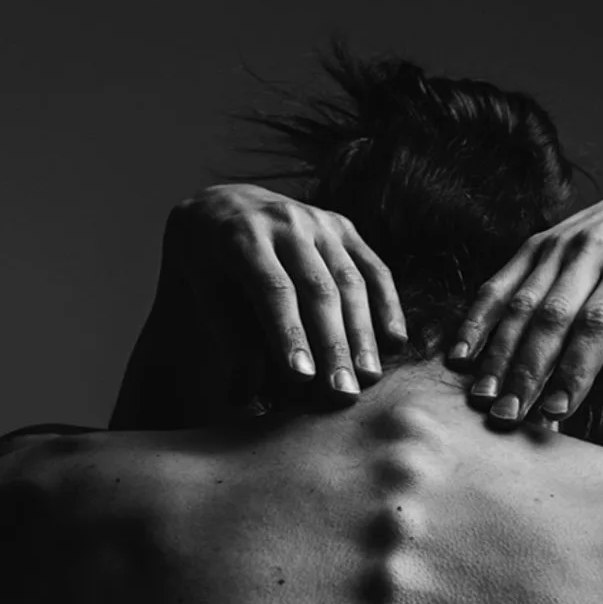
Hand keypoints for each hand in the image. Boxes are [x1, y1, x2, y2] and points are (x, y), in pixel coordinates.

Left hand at [165, 184, 408, 401]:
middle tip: (342, 394)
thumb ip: (232, 338)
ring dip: (362, 333)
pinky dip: (387, 305)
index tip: (302, 379)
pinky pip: (373, 268)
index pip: (274, 289)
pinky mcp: (344, 228)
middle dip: (332, 345)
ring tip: (368, 378)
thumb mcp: (207, 294)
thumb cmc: (210, 266)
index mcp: (242, 236)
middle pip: (318, 289)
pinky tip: (396, 342)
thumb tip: (248, 395)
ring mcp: (319, 222)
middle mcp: (286, 222)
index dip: (289, 334)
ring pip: (350, 280)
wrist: (222, 208)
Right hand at [447, 192, 602, 430]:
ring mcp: (558, 243)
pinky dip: (478, 321)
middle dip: (528, 370)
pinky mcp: (534, 244)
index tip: (556, 413)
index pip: (597, 323)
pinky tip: (461, 356)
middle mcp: (592, 248)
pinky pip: (500, 284)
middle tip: (509, 416)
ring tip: (484, 396)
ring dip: (498, 353)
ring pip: (520, 303)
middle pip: (552, 316)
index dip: (574, 370)